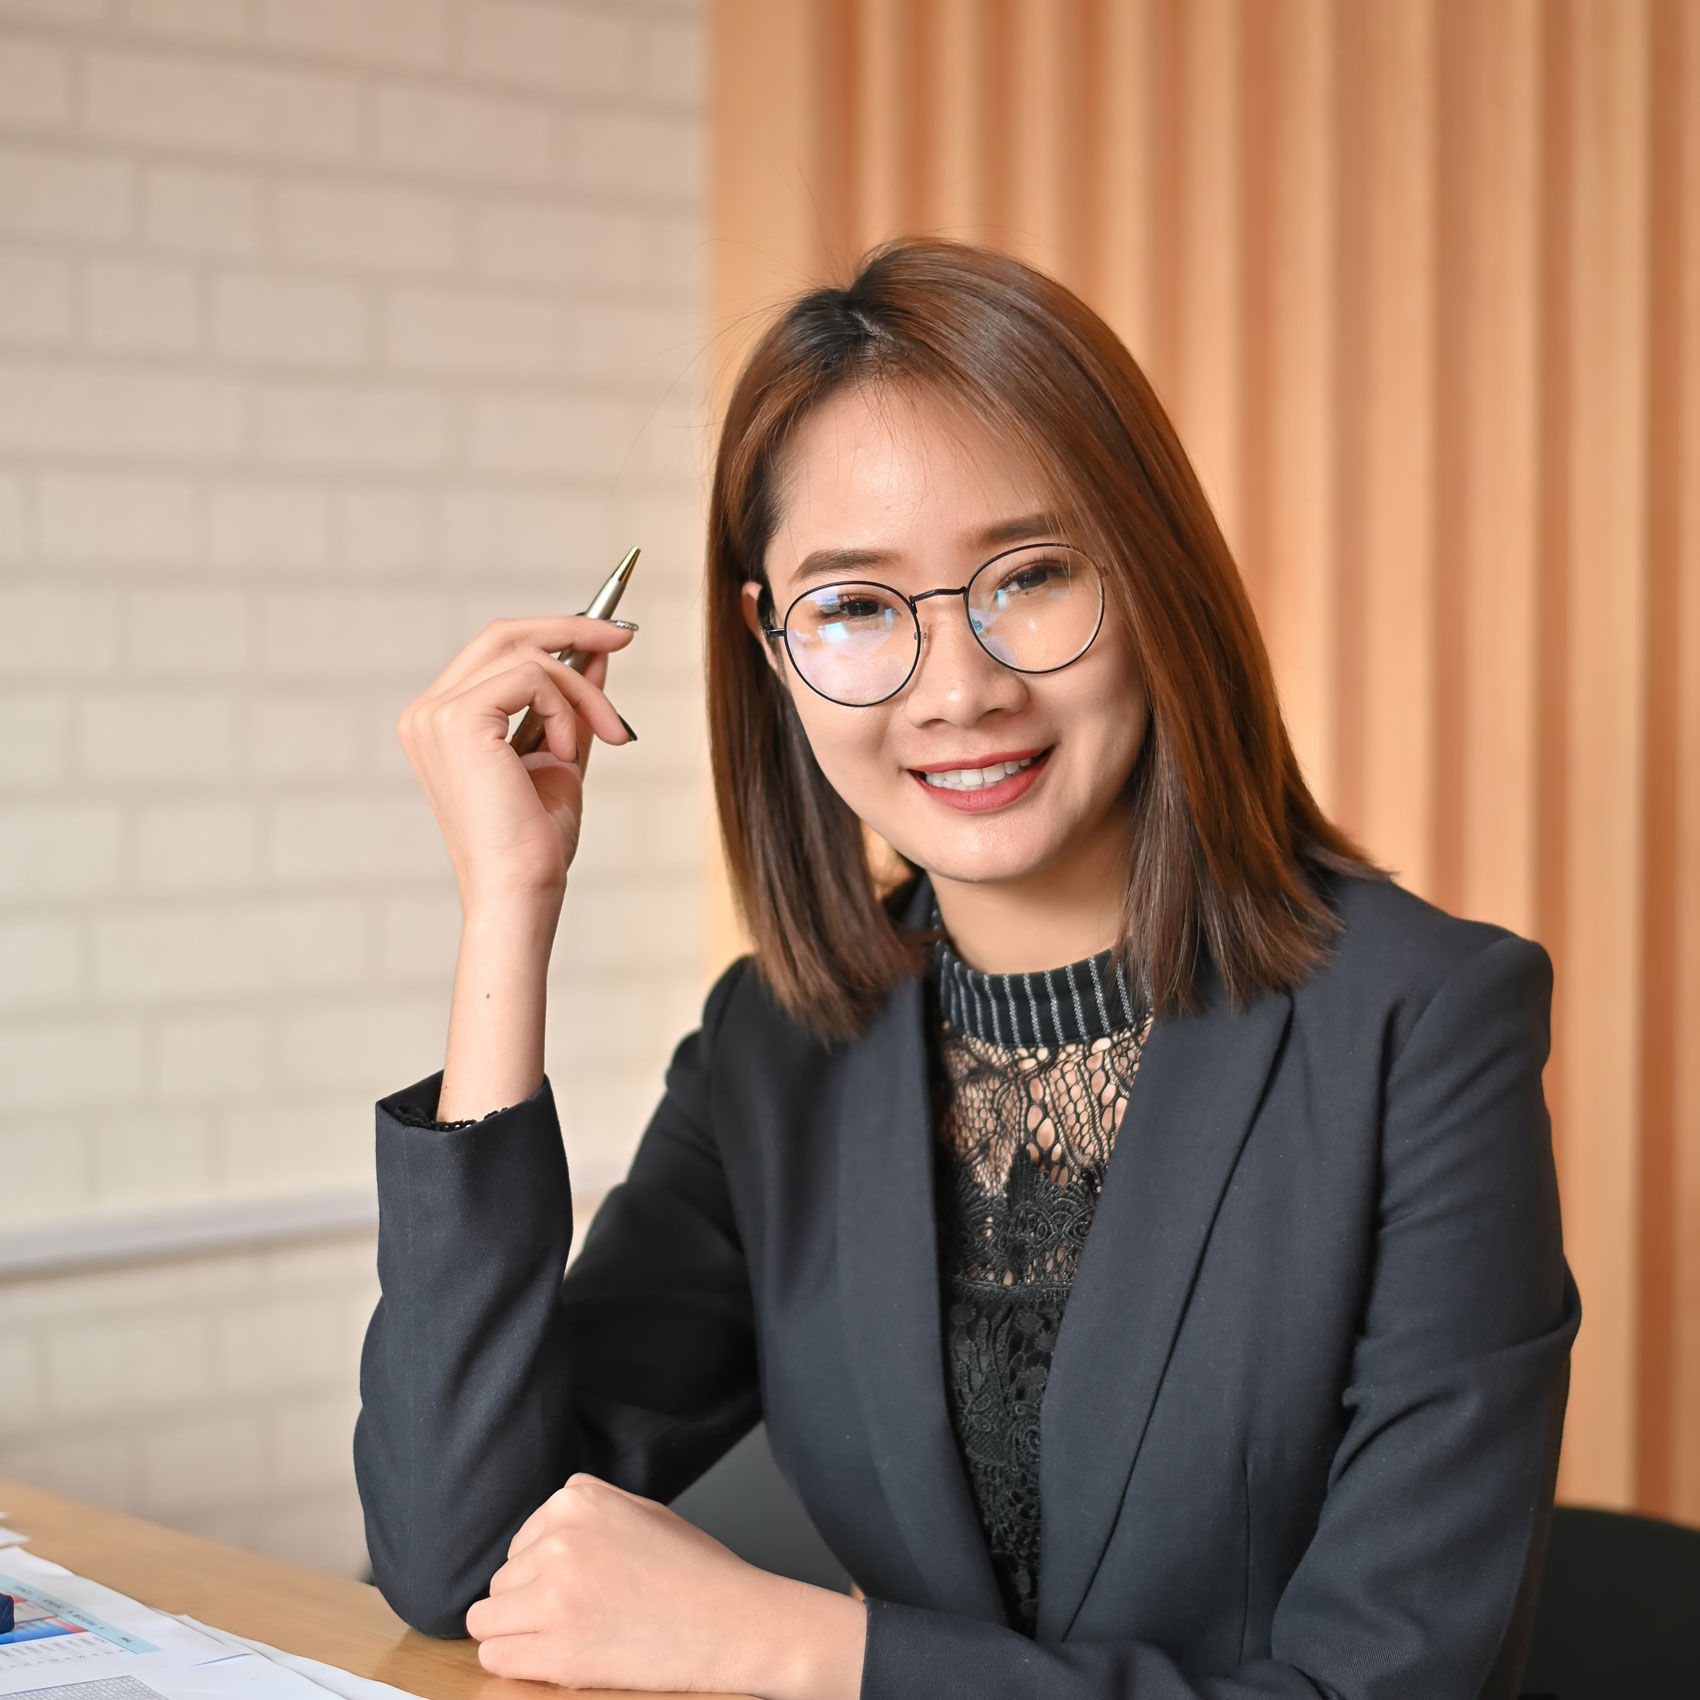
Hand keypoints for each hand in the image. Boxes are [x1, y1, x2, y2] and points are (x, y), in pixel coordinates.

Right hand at [395, 616, 635, 910]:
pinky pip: (532, 678)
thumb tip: (597, 652)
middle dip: (572, 628)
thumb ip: (571, 704)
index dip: (553, 633)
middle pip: (504, 634)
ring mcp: (435, 713)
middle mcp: (427, 712)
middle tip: (625, 636)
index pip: (494, 651)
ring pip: (528, 657)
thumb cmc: (534, 841)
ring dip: (583, 693)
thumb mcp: (561, 755)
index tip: (608, 635)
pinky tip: (566, 753)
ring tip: (606, 736)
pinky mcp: (457, 719)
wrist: (520, 888)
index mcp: (441, 721)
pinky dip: (566, 711)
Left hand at [466, 1474, 865, 1698]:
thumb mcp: (641, 1510)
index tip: (579, 1586)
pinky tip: (550, 1659)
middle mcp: (559, 1540)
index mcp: (577, 1500)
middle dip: (529, 1600)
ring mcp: (554, 1594)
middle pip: (503, 1578)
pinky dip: (513, 1661)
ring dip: (517, 1631)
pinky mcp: (556, 1648)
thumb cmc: (696, 1571)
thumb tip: (537, 1536)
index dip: (544, 1570)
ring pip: (487, 1617)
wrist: (734, 1623)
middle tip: (578, 1615)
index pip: (522, 1540)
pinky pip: (494, 1654)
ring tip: (563, 1637)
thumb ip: (587, 1512)